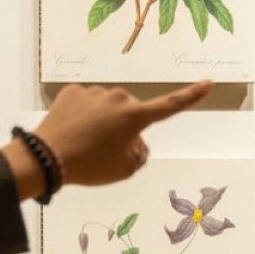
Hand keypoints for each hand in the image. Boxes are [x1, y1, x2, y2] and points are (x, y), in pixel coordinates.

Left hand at [8, 82, 214, 197]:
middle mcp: (119, 98)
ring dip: (103, 121)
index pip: (170, 106)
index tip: (209, 82)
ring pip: (107, 107)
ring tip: (85, 143)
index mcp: (135, 117)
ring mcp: (94, 92)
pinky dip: (83, 116)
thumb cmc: (89, 167)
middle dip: (126, 127)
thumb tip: (136, 143)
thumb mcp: (122, 171)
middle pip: (131, 113)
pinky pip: (86, 103)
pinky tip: (72, 131)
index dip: (192, 96)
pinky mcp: (73, 91)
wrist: (45, 157)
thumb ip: (137, 156)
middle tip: (107, 151)